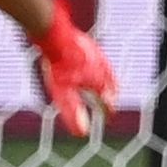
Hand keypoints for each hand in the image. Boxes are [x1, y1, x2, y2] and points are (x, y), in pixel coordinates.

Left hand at [36, 0, 114, 138]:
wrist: (54, 32)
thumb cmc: (58, 64)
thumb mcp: (63, 92)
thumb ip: (73, 111)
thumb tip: (82, 134)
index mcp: (98, 80)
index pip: (107, 100)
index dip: (108, 110)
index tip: (109, 116)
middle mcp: (101, 67)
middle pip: (110, 84)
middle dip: (112, 94)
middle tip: (112, 102)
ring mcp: (95, 53)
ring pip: (106, 69)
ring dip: (109, 79)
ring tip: (110, 83)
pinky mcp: (86, 43)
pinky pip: (98, 56)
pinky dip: (100, 64)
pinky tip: (93, 61)